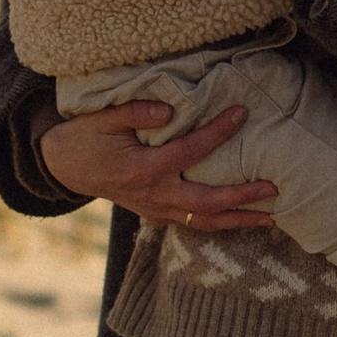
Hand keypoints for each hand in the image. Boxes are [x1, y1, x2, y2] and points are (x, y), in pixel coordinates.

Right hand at [35, 97, 280, 229]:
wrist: (63, 166)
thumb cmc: (85, 137)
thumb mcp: (103, 118)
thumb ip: (135, 113)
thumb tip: (169, 112)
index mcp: (142, 169)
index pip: (190, 151)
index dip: (218, 132)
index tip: (242, 114)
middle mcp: (153, 195)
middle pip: (206, 203)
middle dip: (242, 198)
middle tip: (274, 188)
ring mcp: (154, 209)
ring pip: (202, 222)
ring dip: (237, 221)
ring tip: (271, 217)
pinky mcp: (154, 214)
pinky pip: (191, 223)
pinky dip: (218, 223)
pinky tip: (242, 220)